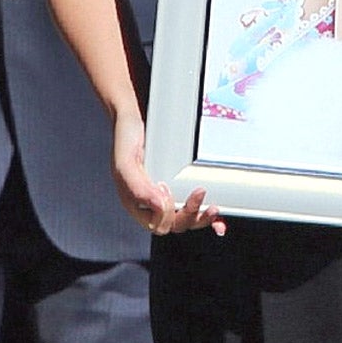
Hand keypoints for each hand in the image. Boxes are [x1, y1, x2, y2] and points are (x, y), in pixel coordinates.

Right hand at [111, 112, 223, 236]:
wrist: (134, 118)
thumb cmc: (126, 141)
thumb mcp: (126, 163)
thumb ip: (139, 187)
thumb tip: (161, 207)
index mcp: (138, 204)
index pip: (158, 224)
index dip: (167, 214)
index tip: (166, 189)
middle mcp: (154, 202)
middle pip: (176, 223)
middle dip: (191, 215)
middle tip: (199, 193)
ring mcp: (167, 193)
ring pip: (187, 218)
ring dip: (202, 218)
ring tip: (213, 208)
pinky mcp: (179, 182)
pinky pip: (194, 203)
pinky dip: (206, 212)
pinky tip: (216, 212)